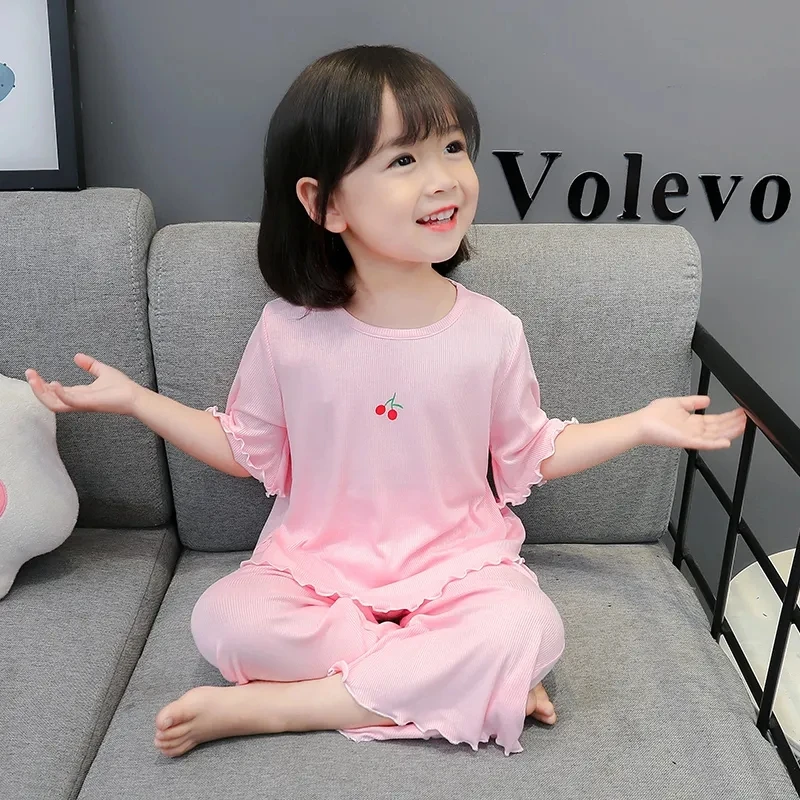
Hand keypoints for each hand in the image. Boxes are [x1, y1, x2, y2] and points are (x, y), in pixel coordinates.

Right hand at [25, 354, 141, 415]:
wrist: (135, 396)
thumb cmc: (122, 388)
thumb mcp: (102, 371)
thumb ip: (89, 365)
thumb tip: (76, 356)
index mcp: (79, 394)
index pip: (55, 391)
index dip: (42, 384)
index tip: (33, 373)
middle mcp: (77, 401)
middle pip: (49, 398)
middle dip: (36, 387)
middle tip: (29, 374)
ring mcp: (82, 403)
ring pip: (53, 403)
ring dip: (41, 391)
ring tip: (34, 378)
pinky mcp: (89, 403)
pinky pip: (69, 402)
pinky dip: (60, 394)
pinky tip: (54, 383)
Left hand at [635, 395, 747, 449]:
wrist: (641, 423)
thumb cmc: (654, 415)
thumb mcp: (678, 403)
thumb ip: (693, 402)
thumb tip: (707, 399)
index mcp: (692, 421)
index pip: (716, 420)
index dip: (729, 416)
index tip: (741, 412)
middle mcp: (694, 430)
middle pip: (719, 428)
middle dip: (734, 423)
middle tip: (748, 418)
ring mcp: (691, 437)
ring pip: (715, 436)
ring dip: (730, 431)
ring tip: (744, 426)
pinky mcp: (686, 441)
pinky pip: (704, 444)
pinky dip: (715, 443)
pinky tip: (727, 441)